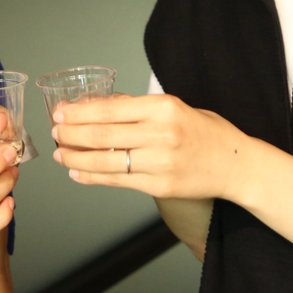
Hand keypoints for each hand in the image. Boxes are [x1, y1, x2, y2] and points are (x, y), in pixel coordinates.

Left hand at [51, 94, 248, 200]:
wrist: (237, 165)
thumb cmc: (205, 132)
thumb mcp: (175, 107)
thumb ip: (137, 108)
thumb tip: (94, 106)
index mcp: (164, 108)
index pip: (110, 109)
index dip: (79, 112)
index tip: (61, 112)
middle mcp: (161, 134)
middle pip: (102, 135)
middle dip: (71, 134)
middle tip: (55, 131)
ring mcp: (160, 163)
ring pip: (105, 161)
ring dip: (76, 157)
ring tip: (60, 153)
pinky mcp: (159, 186)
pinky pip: (117, 181)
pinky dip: (92, 176)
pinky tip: (77, 171)